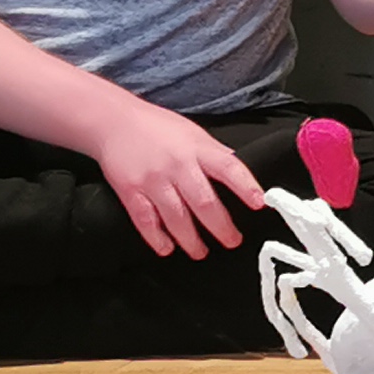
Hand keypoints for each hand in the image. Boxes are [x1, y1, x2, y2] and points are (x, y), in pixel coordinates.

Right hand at [91, 99, 262, 259]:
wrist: (113, 122)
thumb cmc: (157, 127)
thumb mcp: (194, 133)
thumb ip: (215, 153)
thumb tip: (238, 171)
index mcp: (197, 149)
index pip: (229, 168)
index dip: (246, 187)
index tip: (260, 204)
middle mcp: (177, 166)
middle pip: (204, 202)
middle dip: (221, 226)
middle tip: (232, 241)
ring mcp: (153, 180)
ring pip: (176, 217)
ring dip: (191, 240)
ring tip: (201, 251)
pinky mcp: (130, 191)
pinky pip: (146, 221)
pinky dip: (157, 238)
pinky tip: (167, 248)